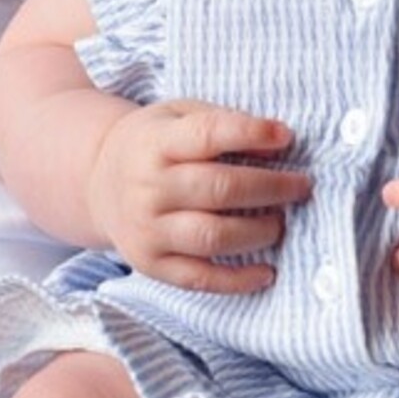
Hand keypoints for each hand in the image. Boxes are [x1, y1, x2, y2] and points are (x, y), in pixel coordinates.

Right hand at [87, 101, 309, 291]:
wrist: (97, 184)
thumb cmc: (154, 145)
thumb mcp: (178, 116)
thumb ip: (222, 123)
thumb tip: (278, 144)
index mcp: (156, 143)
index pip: (207, 134)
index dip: (251, 133)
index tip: (286, 137)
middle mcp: (148, 187)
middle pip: (218, 189)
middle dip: (270, 188)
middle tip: (301, 187)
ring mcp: (147, 229)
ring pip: (212, 236)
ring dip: (258, 232)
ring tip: (280, 223)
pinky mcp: (151, 264)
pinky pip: (199, 278)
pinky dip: (238, 281)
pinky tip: (267, 272)